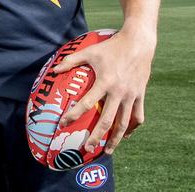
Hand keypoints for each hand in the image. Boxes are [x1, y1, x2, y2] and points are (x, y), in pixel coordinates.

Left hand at [54, 27, 155, 153]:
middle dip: (96, 136)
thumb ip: (70, 61)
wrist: (138, 44)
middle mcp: (118, 92)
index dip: (73, 115)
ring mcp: (131, 95)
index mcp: (104, 82)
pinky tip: (125, 135)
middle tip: (86, 148)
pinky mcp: (141, 96)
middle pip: (106, 120)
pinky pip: (138, 116)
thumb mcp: (89, 52)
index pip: (86, 103)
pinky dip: (132, 127)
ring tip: (108, 150)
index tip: (63, 124)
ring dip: (115, 138)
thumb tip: (53, 70)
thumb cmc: (110, 47)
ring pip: (124, 123)